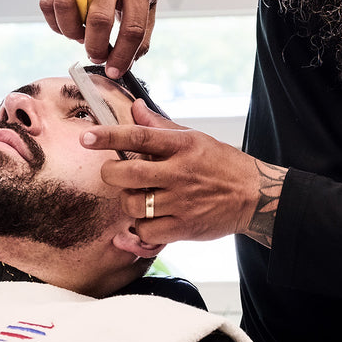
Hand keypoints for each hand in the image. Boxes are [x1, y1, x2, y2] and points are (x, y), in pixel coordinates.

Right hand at [40, 0, 159, 75]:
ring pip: (65, 7)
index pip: (132, 28)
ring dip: (71, 32)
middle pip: (97, 20)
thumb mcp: (149, 1)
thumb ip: (142, 33)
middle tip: (97, 56)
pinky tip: (69, 25)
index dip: (123, 56)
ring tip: (82, 36)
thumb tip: (125, 64)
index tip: (115, 72)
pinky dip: (55, 22)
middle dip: (96, 48)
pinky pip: (47, 2)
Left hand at [81, 100, 286, 246]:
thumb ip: (161, 126)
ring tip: (139, 198)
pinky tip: (146, 221)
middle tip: (114, 174)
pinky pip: (146, 232)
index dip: (108, 137)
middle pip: (127, 175)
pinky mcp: (183, 227)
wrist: (254, 196)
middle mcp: (180, 173)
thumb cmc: (223, 165)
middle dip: (111, 175)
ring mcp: (181, 202)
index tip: (87, 137)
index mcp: (182, 146)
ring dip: (128, 203)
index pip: (139, 137)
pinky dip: (139, 230)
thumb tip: (135, 108)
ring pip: (133, 206)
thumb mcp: (195, 138)